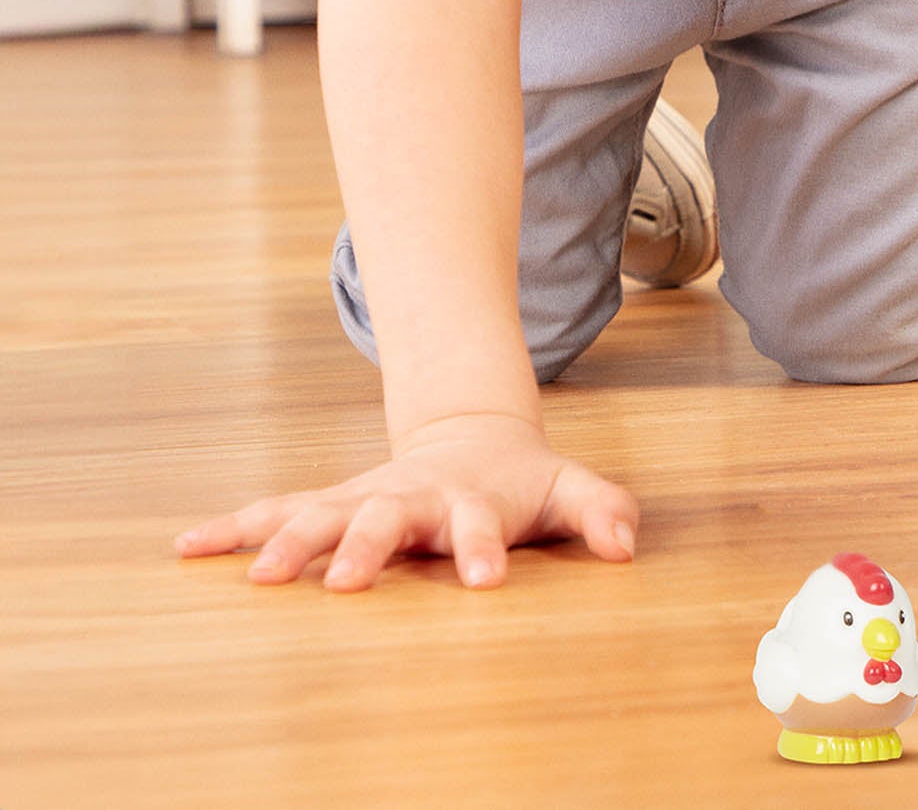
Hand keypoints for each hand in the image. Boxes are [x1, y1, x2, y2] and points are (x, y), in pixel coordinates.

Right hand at [173, 411, 638, 590]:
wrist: (473, 437)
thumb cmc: (521, 480)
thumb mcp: (569, 489)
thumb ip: (601, 511)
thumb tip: (627, 544)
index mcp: (468, 498)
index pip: (476, 525)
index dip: (480, 551)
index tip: (485, 581)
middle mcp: (409, 496)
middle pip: (384, 518)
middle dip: (365, 548)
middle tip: (345, 583)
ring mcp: (365, 497)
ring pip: (321, 514)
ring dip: (288, 541)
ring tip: (256, 576)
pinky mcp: (331, 504)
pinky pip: (275, 514)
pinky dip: (233, 529)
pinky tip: (187, 547)